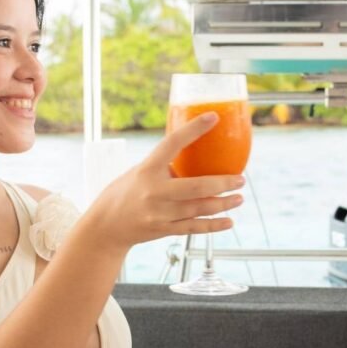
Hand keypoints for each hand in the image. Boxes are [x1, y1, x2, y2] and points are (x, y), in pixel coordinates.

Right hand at [84, 113, 244, 252]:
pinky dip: (213, 225)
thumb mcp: (140, 172)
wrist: (105, 226)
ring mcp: (159, 213)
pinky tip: (229, 222)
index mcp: (148, 169)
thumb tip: (196, 151)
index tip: (213, 118)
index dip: (193, 129)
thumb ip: (164, 165)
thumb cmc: (126, 192)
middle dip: (222, 183)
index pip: (172, 143)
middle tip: (241, 179)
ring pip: (198, 209)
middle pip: (196, 187)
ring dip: (223, 204)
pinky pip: (194, 227)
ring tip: (239, 198)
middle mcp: (154, 191)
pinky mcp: (163, 230)